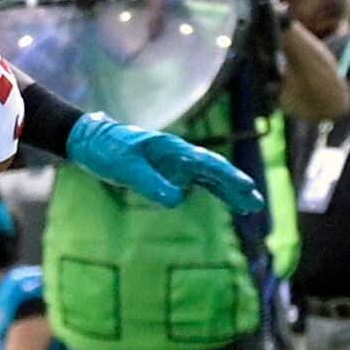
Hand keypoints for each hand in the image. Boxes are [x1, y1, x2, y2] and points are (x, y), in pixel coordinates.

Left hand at [65, 114, 268, 216]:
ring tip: (250, 206)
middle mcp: (180, 155)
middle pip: (215, 172)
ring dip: (229, 191)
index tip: (246, 188)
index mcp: (173, 150)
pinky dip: (213, 190)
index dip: (228, 178)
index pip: (207, 165)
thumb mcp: (126, 169)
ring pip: (210, 178)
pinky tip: (226, 200)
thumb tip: (177, 200)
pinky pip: (197, 182)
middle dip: (236, 187)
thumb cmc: (108, 150)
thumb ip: (150, 183)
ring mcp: (176, 164)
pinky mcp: (169, 172)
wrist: (92, 142)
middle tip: (256, 203)